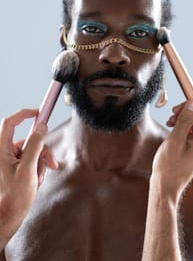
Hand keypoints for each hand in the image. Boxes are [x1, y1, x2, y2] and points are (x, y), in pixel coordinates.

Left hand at [0, 109, 57, 247]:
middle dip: (42, 151)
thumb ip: (35, 146)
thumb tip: (41, 128)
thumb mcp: (28, 169)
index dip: (24, 114)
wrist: (8, 217)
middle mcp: (5, 153)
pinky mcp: (17, 169)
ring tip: (38, 180)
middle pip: (28, 140)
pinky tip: (36, 182)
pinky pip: (32, 162)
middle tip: (50, 163)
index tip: (38, 113)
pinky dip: (37, 170)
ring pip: (32, 152)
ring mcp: (11, 162)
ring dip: (40, 164)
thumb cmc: (13, 197)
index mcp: (1, 150)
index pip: (10, 123)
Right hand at [152, 96, 192, 203]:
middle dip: (192, 108)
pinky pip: (191, 128)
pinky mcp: (192, 145)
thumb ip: (185, 120)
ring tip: (171, 117)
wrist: (165, 185)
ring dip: (185, 115)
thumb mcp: (175, 140)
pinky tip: (171, 124)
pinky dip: (182, 123)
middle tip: (177, 108)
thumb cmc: (170, 168)